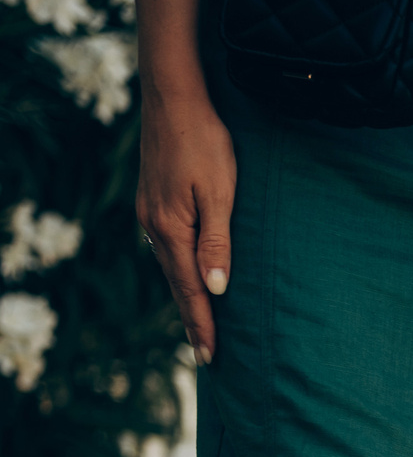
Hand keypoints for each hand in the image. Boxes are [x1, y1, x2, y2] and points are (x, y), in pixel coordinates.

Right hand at [136, 87, 236, 363]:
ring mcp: (150, 214)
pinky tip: (188, 279)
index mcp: (171, 229)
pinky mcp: (153, 202)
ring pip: (170, 267)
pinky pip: (167, 249)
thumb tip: (216, 288)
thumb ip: (217, 242)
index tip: (211, 357)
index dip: (202, 324)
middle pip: (177, 285)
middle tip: (206, 356)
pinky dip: (179, 272)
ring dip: (186, 298)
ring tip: (200, 327)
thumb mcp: (220, 193)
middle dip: (193, 320)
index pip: (190, 290)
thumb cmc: (205, 143)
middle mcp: (153, 226)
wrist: (173, 100)